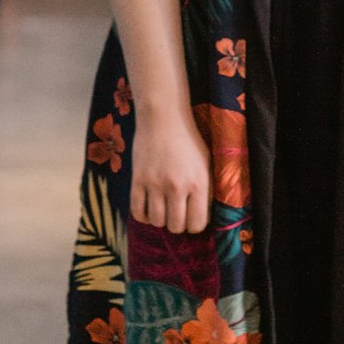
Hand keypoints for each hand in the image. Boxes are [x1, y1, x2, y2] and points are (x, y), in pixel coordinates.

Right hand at [130, 108, 212, 232]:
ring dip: (160, 219)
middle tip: (177, 212)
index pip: (197, 224)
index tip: (192, 217)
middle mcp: (177, 186)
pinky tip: (149, 206)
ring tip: (163, 207)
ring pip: (156, 222)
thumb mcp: (206, 163)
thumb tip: (203, 216)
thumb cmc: (188, 139)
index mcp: (198, 182)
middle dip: (177, 224)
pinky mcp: (137, 180)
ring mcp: (155, 184)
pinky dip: (143, 215)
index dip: (195, 224)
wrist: (163, 117)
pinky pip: (137, 212)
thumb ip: (206, 190)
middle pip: (176, 226)